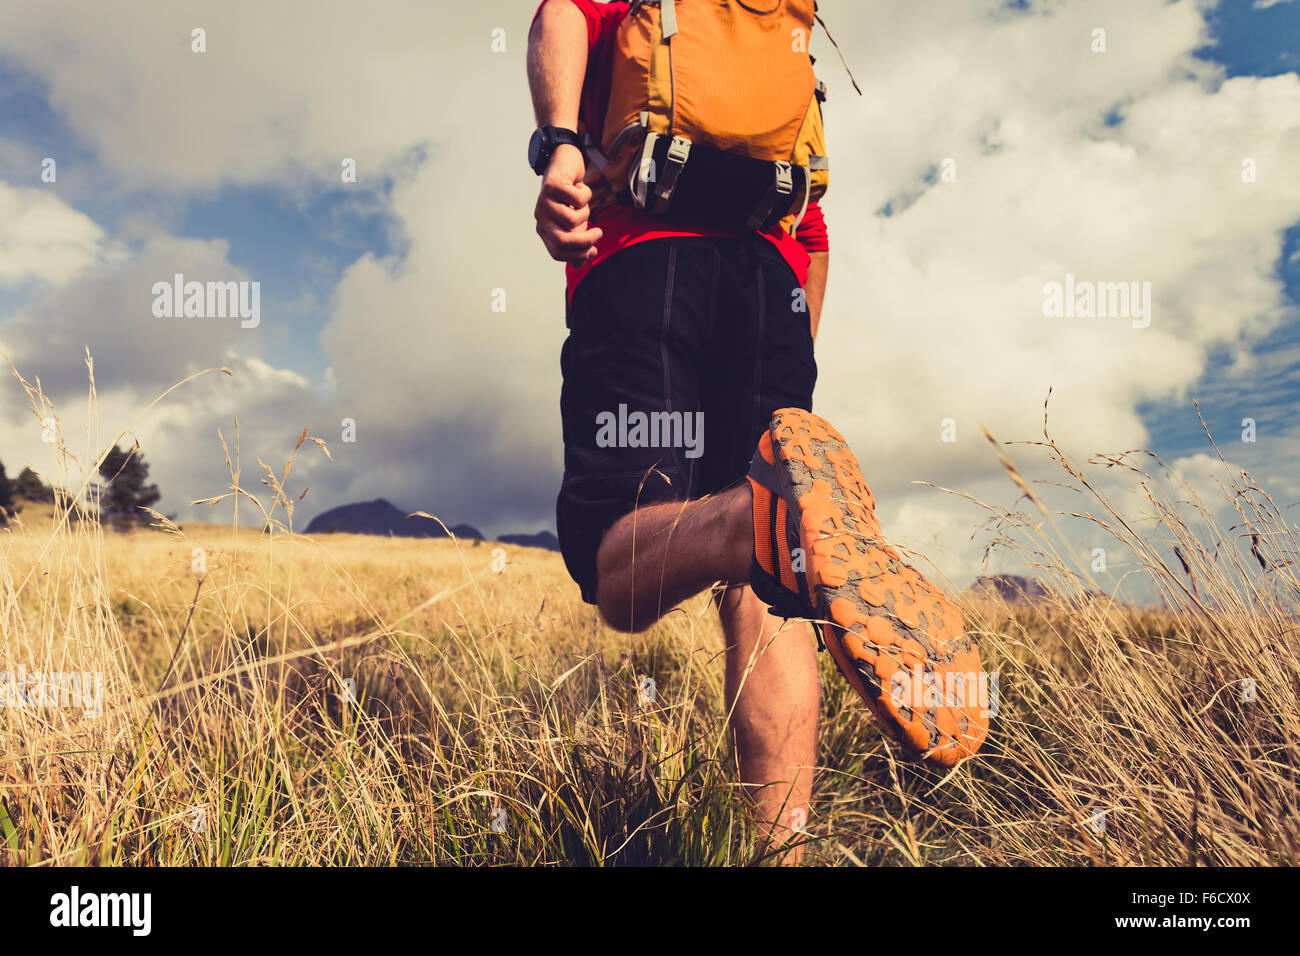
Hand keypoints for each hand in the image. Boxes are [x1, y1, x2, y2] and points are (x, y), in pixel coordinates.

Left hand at [534, 143, 602, 264]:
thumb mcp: (576, 222)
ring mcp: (544, 202)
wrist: (565, 163)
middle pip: (563, 241)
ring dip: (586, 212)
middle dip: (585, 240)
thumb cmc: (571, 196)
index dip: (577, 255)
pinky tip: (579, 187)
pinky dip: (585, 194)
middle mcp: (541, 217)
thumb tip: (582, 263)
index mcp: (545, 230)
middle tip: (598, 233)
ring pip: (573, 219)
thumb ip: (578, 243)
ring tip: (583, 203)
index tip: (593, 250)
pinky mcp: (551, 186)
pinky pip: (577, 200)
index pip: (558, 253)